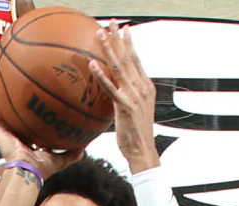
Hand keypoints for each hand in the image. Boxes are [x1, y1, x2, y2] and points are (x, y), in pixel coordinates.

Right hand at [0, 77, 83, 178]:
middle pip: (7, 112)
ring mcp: (1, 130)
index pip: (23, 123)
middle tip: (9, 82)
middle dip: (6, 98)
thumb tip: (84, 147)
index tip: (30, 99)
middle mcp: (11, 133)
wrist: (29, 170)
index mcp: (24, 140)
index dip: (25, 112)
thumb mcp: (61, 157)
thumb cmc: (41, 167)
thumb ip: (72, 152)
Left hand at [89, 21, 158, 173]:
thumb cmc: (135, 133)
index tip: (123, 29)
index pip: (136, 59)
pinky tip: (93, 64)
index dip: (129, 43)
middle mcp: (141, 87)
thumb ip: (126, 96)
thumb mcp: (133, 110)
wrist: (142, 150)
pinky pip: (110, 87)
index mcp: (145, 86)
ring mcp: (134, 95)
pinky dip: (101, 75)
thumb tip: (114, 90)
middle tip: (112, 22)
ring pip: (120, 67)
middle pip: (129, 57)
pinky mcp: (125, 106)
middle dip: (119, 38)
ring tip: (100, 34)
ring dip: (109, 49)